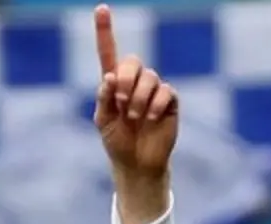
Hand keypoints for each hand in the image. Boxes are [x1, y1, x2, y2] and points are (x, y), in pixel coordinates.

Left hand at [93, 4, 177, 179]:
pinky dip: (154, 106)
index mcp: (113, 84)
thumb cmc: (117, 141)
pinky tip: (151, 119)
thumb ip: (103, 99)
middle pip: (132, 61)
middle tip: (121, 102)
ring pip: (150, 77)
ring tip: (133, 118)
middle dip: (125, 80)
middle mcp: (134, 82)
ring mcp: (153, 90)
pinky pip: (165, 91)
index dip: (104, 31)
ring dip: (138, 99)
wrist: (136, 162)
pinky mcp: (169, 100)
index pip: (108, 53)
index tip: (101, 8)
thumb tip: (109, 77)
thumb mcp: (103, 122)